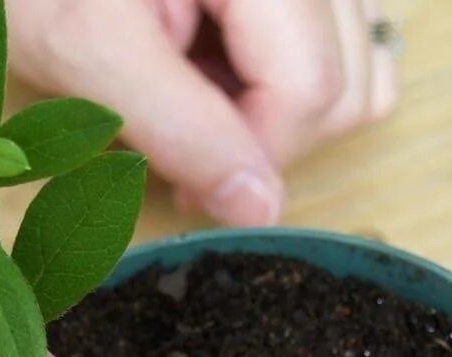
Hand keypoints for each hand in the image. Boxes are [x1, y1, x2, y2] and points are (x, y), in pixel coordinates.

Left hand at [8, 0, 398, 225]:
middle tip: (178, 145)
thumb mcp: (88, 53)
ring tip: (197, 97)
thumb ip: (180, 129)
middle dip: (263, 140)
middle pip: (343, 87)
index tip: (182, 182)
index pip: (310, 89)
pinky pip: (356, 50)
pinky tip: (230, 76)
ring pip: (362, 76)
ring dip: (281, 116)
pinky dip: (301, 86)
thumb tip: (262, 210)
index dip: (250, 157)